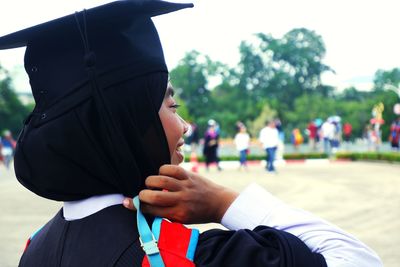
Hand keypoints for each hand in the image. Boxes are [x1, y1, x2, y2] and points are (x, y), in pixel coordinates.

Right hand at [123, 165, 237, 223]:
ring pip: (161, 180)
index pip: (152, 211)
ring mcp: (185, 186)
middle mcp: (181, 200)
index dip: (137, 207)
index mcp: (178, 214)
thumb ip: (165, 214)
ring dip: (150, 180)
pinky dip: (162, 169)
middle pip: (155, 196)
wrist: (218, 203)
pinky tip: (161, 173)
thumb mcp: (182, 219)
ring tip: (150, 183)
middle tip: (141, 193)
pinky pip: (172, 169)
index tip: (128, 202)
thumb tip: (144, 206)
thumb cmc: (197, 213)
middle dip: (142, 194)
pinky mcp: (189, 175)